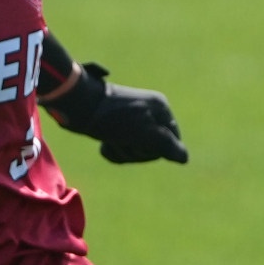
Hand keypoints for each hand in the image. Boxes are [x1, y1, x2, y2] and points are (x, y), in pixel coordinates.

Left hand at [47, 62, 187, 164]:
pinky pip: (122, 145)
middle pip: (153, 146)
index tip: (140, 143)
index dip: (155, 150)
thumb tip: (184, 158)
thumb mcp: (146, 134)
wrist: (79, 106)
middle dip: (136, 151)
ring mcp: (132, 117)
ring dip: (122, 151)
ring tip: (111, 141)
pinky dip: (113, 149)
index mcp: (161, 108)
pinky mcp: (116, 124)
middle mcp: (149, 111)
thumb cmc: (115, 119)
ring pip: (135, 148)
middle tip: (123, 140)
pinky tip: (104, 144)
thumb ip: (167, 146)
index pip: (171, 142)